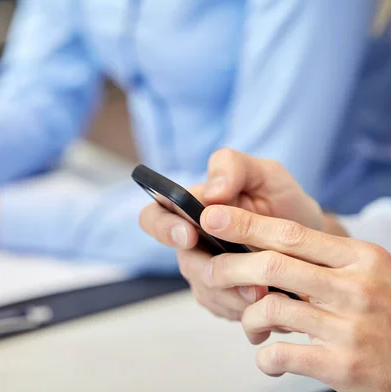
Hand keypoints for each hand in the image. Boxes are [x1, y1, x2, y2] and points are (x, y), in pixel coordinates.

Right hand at [139, 148, 321, 319]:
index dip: (164, 228)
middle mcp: (190, 243)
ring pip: (205, 290)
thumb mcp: (265, 173)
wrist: (312, 241)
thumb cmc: (282, 202)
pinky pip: (223, 308)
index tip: (189, 235)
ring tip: (267, 292)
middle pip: (184, 262)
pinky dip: (246, 308)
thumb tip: (213, 191)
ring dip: (235, 294)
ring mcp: (204, 272)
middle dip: (212, 272)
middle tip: (245, 278)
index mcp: (190, 207)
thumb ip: (233, 168)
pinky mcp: (221, 297)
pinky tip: (270, 301)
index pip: (153, 217)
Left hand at [200, 205, 390, 390]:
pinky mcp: (343, 365)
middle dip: (228, 266)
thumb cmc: (383, 311)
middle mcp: (357, 288)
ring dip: (247, 317)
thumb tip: (255, 243)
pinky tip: (268, 356)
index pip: (291, 233)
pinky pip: (281, 354)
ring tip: (252, 326)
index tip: (210, 217)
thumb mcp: (365, 272)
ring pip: (270, 308)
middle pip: (272, 265)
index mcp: (361, 258)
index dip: (245, 223)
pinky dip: (264, 356)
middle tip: (209, 272)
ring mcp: (351, 328)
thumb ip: (321, 259)